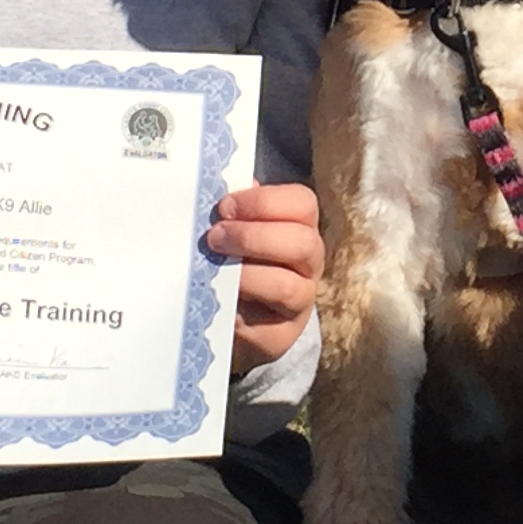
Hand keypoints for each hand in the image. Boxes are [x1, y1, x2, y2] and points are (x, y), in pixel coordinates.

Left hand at [210, 181, 322, 372]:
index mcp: (301, 228)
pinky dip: (238, 311)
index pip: (302, 204)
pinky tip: (218, 301)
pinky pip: (264, 326)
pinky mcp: (281, 336)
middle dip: (253, 236)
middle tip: (214, 237)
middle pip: (302, 243)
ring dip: (246, 273)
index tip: (224, 206)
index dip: (263, 201)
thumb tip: (219, 187)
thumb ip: (234, 210)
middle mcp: (309, 264)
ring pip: (287, 286)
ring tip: (213, 266)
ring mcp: (301, 302)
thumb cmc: (236, 262)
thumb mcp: (237, 231)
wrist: (236, 320)